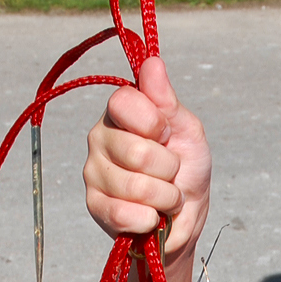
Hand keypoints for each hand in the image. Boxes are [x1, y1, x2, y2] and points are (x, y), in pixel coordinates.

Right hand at [83, 56, 210, 281]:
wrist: (185, 218)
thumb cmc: (187, 171)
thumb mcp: (187, 131)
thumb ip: (167, 101)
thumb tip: (153, 62)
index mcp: (120, 113)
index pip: (124, 103)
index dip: (155, 124)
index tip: (166, 135)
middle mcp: (100, 138)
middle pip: (136, 152)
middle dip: (168, 170)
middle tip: (171, 174)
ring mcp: (94, 173)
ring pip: (135, 187)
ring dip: (165, 198)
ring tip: (165, 197)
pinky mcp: (95, 206)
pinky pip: (124, 214)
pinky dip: (149, 219)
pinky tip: (151, 216)